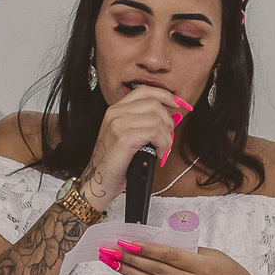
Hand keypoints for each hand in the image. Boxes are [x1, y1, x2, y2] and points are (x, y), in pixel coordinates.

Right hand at [78, 87, 191, 210]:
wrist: (97, 183)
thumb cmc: (114, 164)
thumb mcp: (126, 137)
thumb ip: (143, 123)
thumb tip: (172, 118)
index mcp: (115, 110)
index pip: (145, 91)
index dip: (164, 95)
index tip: (177, 105)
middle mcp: (115, 113)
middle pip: (154, 104)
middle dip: (168, 122)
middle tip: (167, 139)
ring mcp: (118, 124)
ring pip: (157, 119)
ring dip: (167, 137)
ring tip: (163, 149)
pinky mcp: (124, 138)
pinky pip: (155, 133)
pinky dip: (163, 144)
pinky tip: (159, 154)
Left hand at [104, 240, 274, 274]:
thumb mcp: (217, 257)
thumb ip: (191, 252)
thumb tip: (164, 245)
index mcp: (204, 266)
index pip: (168, 255)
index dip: (145, 249)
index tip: (127, 242)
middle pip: (156, 269)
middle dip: (131, 259)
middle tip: (111, 250)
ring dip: (132, 272)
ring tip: (114, 262)